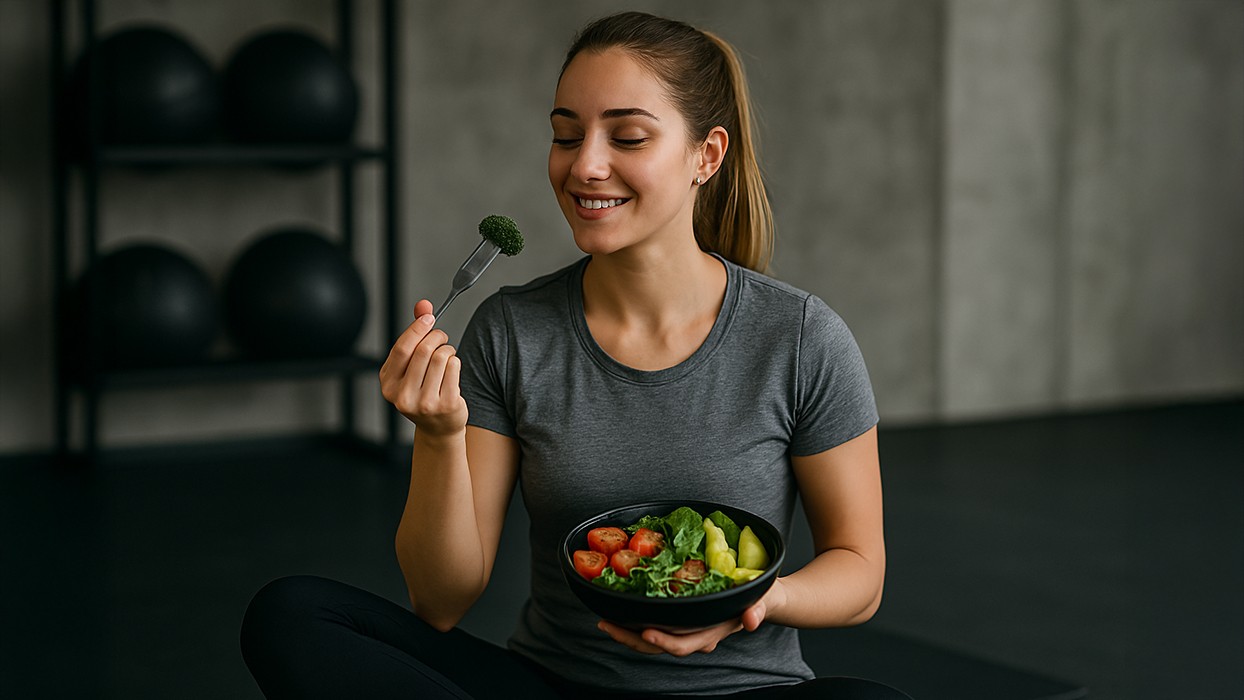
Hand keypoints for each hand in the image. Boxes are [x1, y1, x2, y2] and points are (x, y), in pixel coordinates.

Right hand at [379, 299, 468, 435]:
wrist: (438, 427)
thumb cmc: (423, 389)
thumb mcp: (411, 365)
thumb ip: (415, 333)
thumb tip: (423, 305)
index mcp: (388, 384)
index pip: (402, 348)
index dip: (417, 328)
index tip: (429, 317)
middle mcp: (403, 396)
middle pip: (423, 351)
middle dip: (436, 336)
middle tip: (442, 337)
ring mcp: (424, 404)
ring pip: (441, 357)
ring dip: (448, 349)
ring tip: (447, 355)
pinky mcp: (446, 405)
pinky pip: (454, 368)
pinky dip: (456, 361)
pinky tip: (452, 370)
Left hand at [597, 582, 780, 656]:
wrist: (762, 598)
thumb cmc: (761, 596)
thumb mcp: (763, 598)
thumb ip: (757, 609)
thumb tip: (752, 620)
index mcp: (712, 632)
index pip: (683, 643)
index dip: (663, 641)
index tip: (644, 631)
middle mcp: (696, 636)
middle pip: (658, 646)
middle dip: (631, 638)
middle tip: (607, 625)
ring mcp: (686, 630)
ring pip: (651, 640)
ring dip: (627, 633)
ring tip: (605, 621)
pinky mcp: (680, 620)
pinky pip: (655, 626)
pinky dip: (634, 622)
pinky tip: (619, 612)